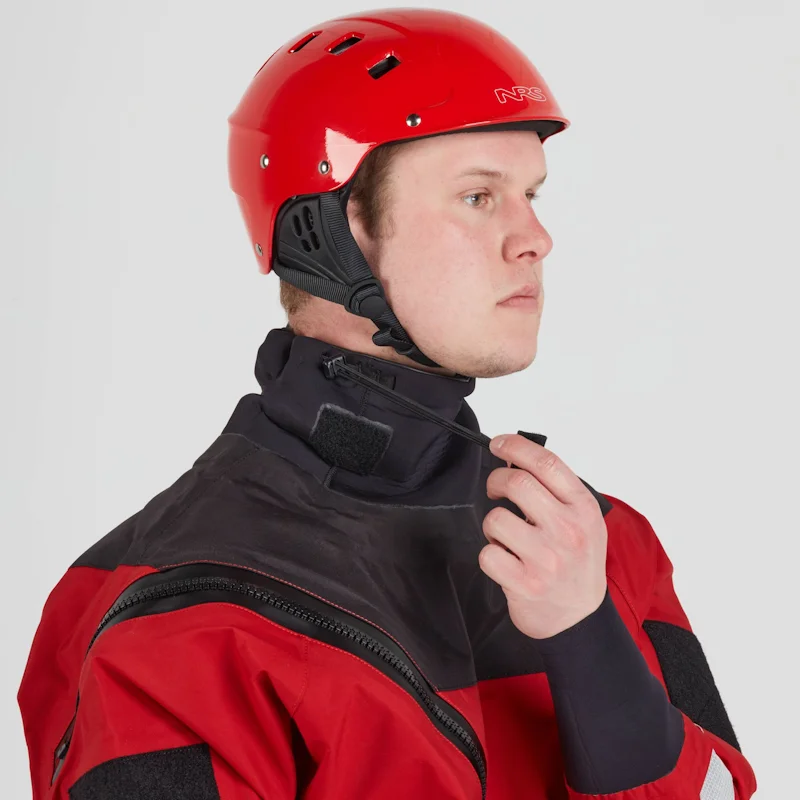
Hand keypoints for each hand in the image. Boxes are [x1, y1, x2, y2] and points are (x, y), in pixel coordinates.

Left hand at [480, 434, 607, 639]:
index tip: (499, 444)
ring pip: (495, 519)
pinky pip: (487, 553)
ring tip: (508, 537)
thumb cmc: (576, 563)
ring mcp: (547, 558)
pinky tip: (506, 561)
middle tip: (495, 490)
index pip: (547, 463)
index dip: (516, 446)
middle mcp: (568, 531)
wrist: (579, 617)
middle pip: (517, 483)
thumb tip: (514, 461)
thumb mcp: (581, 521)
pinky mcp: (525, 583)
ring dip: (493, 526)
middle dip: (496, 482)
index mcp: (583, 509)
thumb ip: (554, 491)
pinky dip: (490, 555)